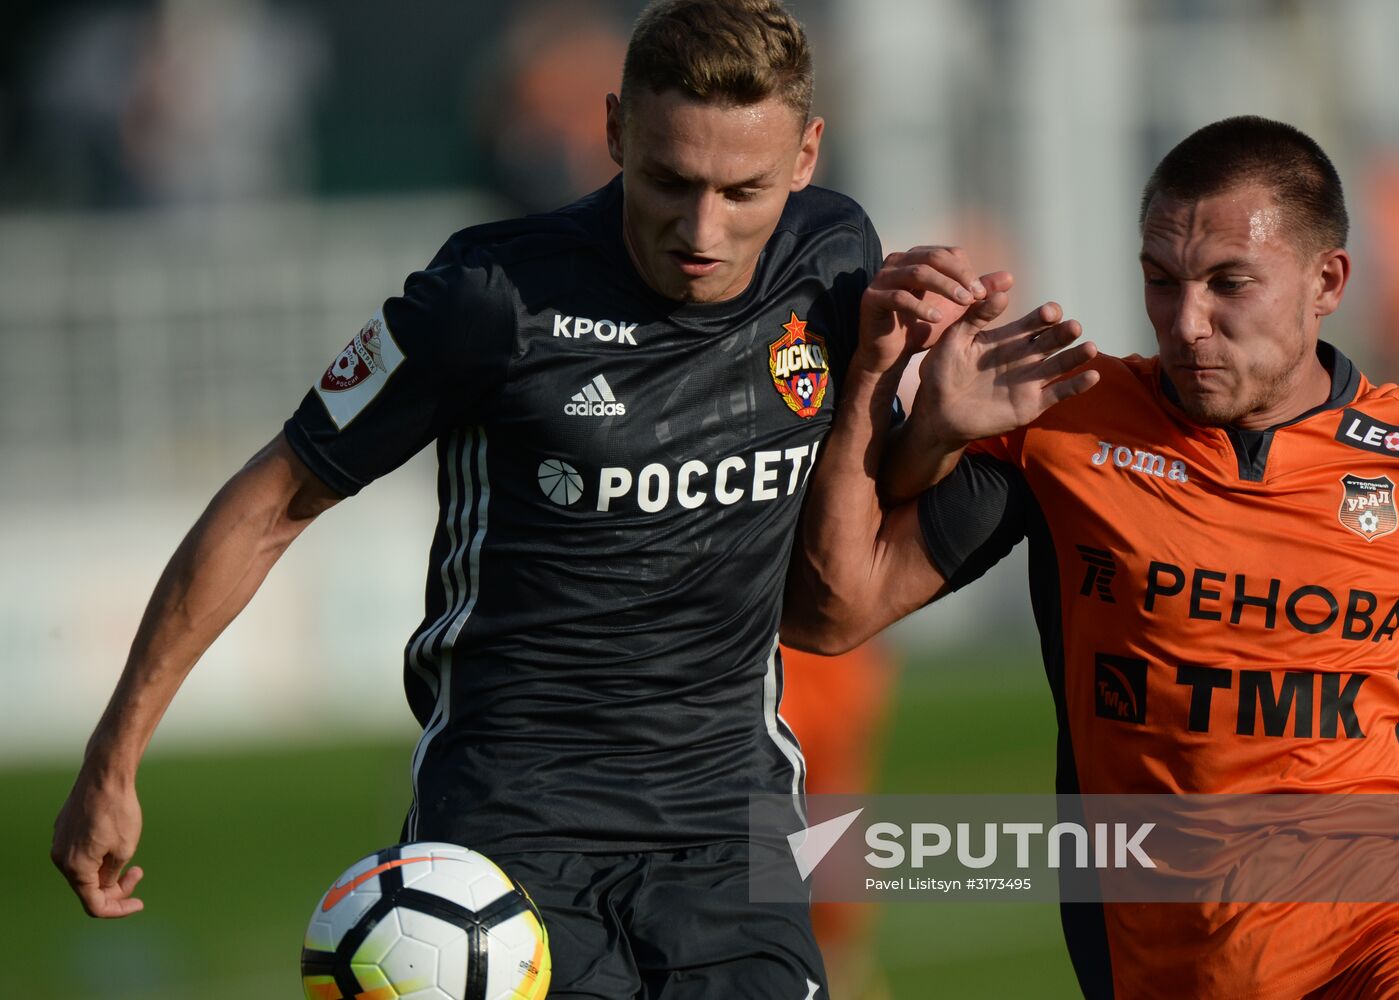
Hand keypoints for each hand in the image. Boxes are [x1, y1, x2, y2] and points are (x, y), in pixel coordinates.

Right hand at [52, 769, 145, 917]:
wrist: (105, 775)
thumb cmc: (118, 811)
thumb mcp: (124, 849)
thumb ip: (112, 875)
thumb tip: (105, 885)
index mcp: (75, 868)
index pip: (94, 905)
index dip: (118, 909)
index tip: (140, 903)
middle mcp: (60, 858)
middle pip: (88, 888)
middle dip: (115, 887)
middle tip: (138, 872)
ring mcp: (59, 842)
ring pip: (84, 870)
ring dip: (106, 871)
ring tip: (130, 856)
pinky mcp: (64, 829)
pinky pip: (80, 853)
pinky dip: (98, 857)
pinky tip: (115, 842)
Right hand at [857, 246, 991, 372]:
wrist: (888, 355)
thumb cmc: (920, 328)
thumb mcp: (954, 311)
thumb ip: (977, 294)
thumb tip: (1009, 278)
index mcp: (917, 259)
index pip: (948, 254)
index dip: (968, 271)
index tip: (983, 293)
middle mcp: (898, 262)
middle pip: (935, 257)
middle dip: (960, 275)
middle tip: (978, 296)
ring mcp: (882, 278)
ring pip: (918, 273)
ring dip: (945, 287)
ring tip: (964, 304)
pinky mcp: (871, 298)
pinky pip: (899, 297)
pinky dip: (921, 307)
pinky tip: (937, 319)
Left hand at [912, 296, 1098, 445]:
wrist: (935, 413)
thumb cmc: (940, 374)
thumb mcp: (955, 339)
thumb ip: (976, 316)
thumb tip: (1002, 293)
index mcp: (1006, 339)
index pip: (1033, 323)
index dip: (1043, 316)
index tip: (1049, 312)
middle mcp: (1022, 358)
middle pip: (1051, 341)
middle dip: (1062, 333)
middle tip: (1071, 326)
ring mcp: (1029, 381)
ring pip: (1060, 365)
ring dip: (1076, 356)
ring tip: (1089, 347)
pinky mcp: (1030, 405)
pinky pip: (1058, 393)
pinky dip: (1076, 385)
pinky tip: (1092, 375)